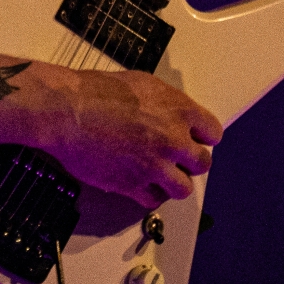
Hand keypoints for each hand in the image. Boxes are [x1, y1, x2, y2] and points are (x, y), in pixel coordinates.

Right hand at [46, 69, 222, 207]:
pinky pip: (154, 199)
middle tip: (176, 158)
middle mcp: (173, 139)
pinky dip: (150, 194)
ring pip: (183, 188)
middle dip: (190, 161)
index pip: (213, 133)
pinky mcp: (133, 185)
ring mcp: (155, 165)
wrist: (69, 111)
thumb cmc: (98, 91)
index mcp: (179, 110)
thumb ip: (167, 103)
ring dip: (174, 182)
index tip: (194, 139)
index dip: (202, 137)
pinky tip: (142, 182)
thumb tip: (174, 114)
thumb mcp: (143, 84)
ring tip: (161, 174)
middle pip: (203, 163)